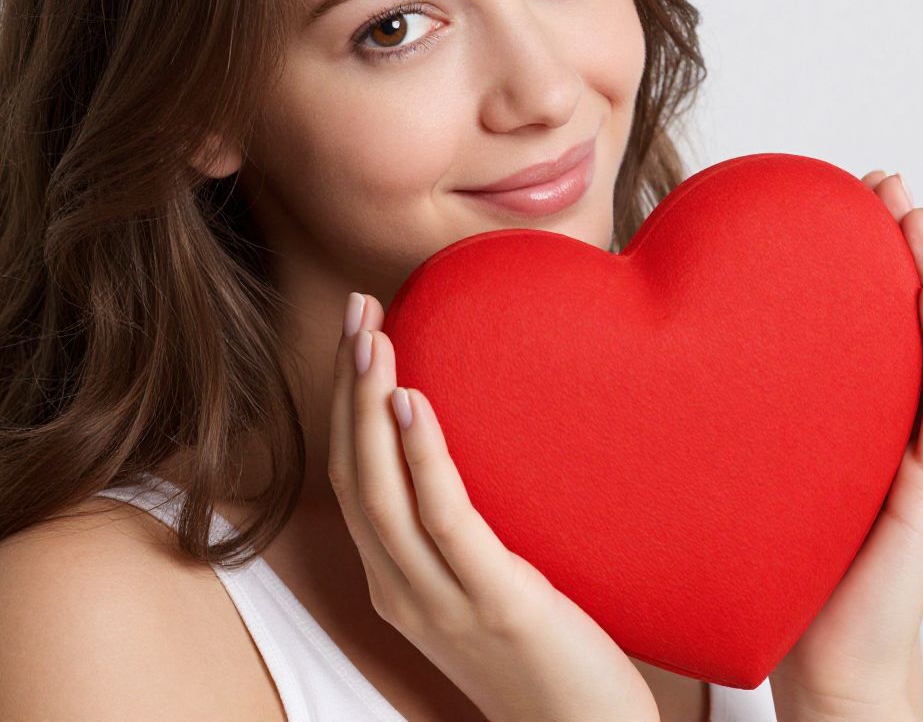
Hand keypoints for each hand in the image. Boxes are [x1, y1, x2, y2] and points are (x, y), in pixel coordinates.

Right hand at [327, 291, 660, 721]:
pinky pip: (444, 518)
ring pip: (381, 491)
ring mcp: (440, 600)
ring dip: (369, 406)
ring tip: (372, 338)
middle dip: (347, 385)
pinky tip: (413, 401)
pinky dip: (421, 456)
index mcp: (395, 579)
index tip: (355, 335)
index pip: (351, 476)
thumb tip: (467, 442)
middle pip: (354, 471)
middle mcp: (400, 589)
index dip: (344, 402)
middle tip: (356, 310)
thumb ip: (458, 527)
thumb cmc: (540, 650)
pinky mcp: (492, 603)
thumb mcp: (481, 583)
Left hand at [769, 171, 922, 720]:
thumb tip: (635, 335)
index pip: (864, 316)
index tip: (836, 192)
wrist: (806, 649)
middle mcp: (894, 423)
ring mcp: (922, 455)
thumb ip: (717, 395)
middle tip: (882, 180)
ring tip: (913, 213)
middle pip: (910, 315)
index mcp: (852, 410)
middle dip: (902, 242)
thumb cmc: (769, 551)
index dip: (859, 251)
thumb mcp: (740, 452)